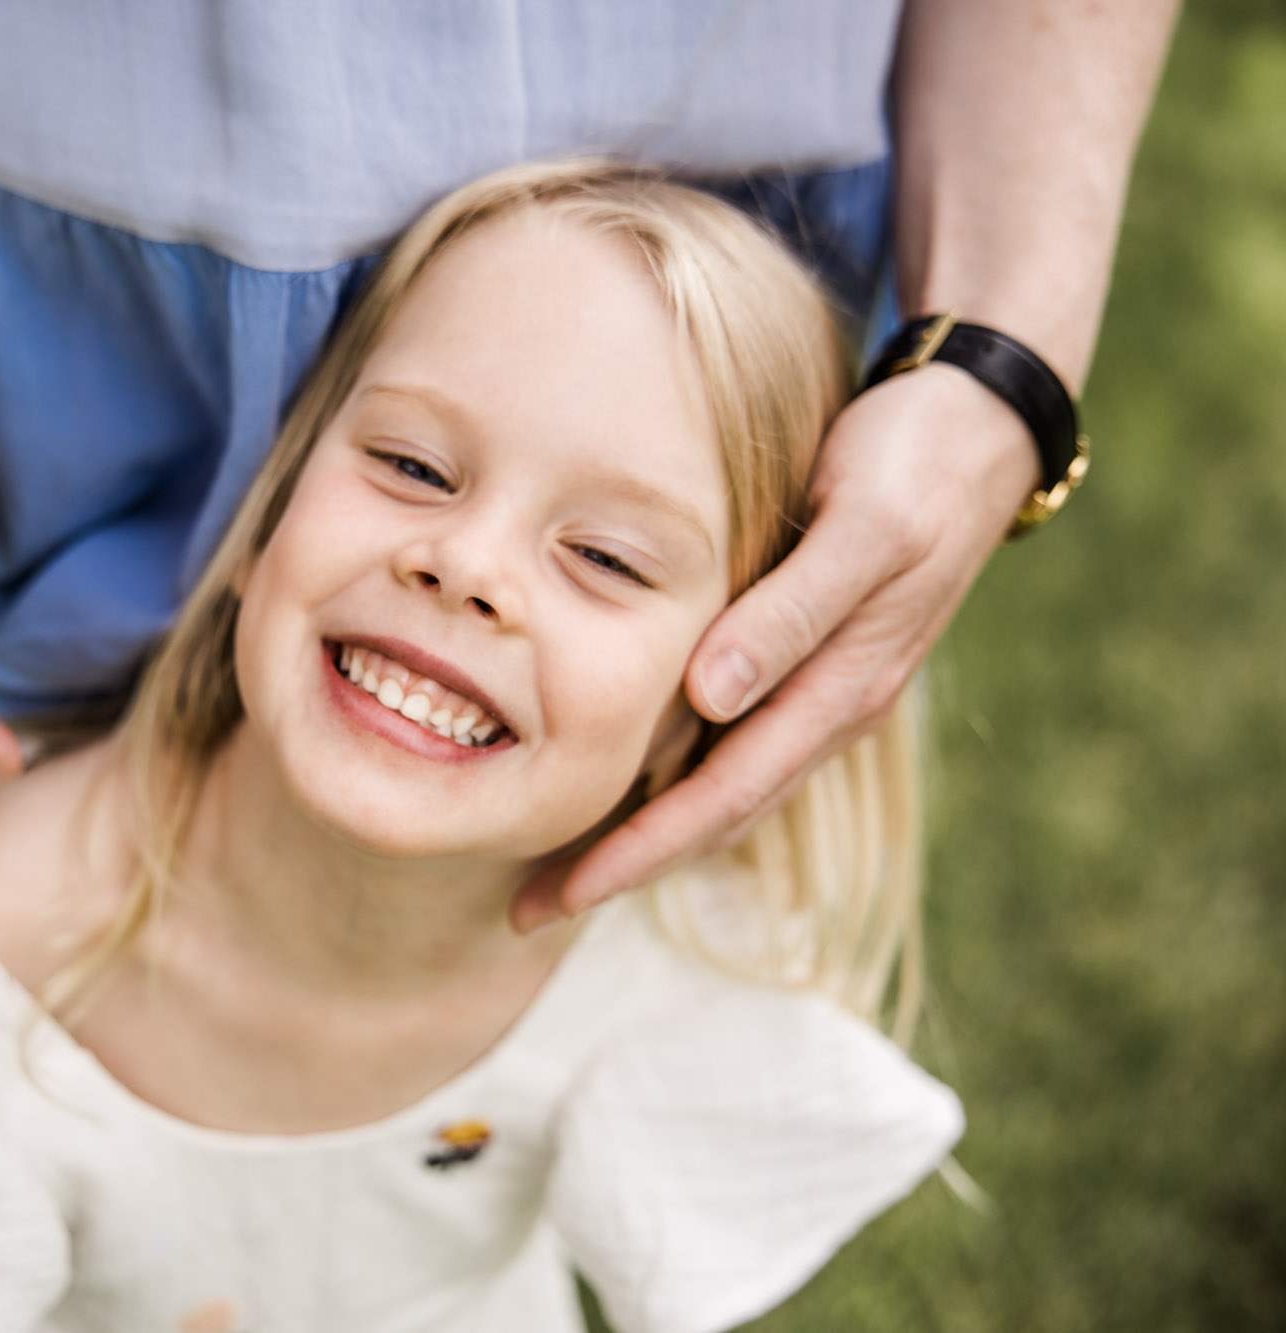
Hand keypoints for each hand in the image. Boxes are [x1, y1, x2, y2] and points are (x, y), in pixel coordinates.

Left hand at [513, 364, 1041, 928]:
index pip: (721, 800)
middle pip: (715, 816)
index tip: (566, 895)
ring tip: (562, 865)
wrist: (987, 422)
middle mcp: (829, 707)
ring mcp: (822, 688)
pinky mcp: (812, 658)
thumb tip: (711, 698)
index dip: (640, 853)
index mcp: (838, 690)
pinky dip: (676, 778)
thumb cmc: (917, 462)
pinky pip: (736, 743)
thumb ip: (789, 614)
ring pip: (724, 788)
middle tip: (530, 909)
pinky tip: (626, 780)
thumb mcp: (862, 528)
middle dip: (625, 867)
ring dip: (647, 834)